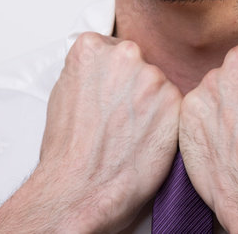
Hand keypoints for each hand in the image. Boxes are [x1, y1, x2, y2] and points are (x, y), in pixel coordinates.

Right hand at [0, 32, 181, 233]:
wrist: (79, 189)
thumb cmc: (68, 151)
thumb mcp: (63, 93)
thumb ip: (87, 71)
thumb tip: (101, 70)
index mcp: (92, 48)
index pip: (112, 49)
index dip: (111, 77)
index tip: (107, 94)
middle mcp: (124, 55)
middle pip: (137, 64)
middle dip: (132, 88)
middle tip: (118, 118)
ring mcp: (152, 77)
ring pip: (157, 86)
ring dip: (150, 105)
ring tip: (129, 133)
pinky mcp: (174, 101)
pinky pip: (174, 106)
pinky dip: (165, 123)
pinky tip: (145, 140)